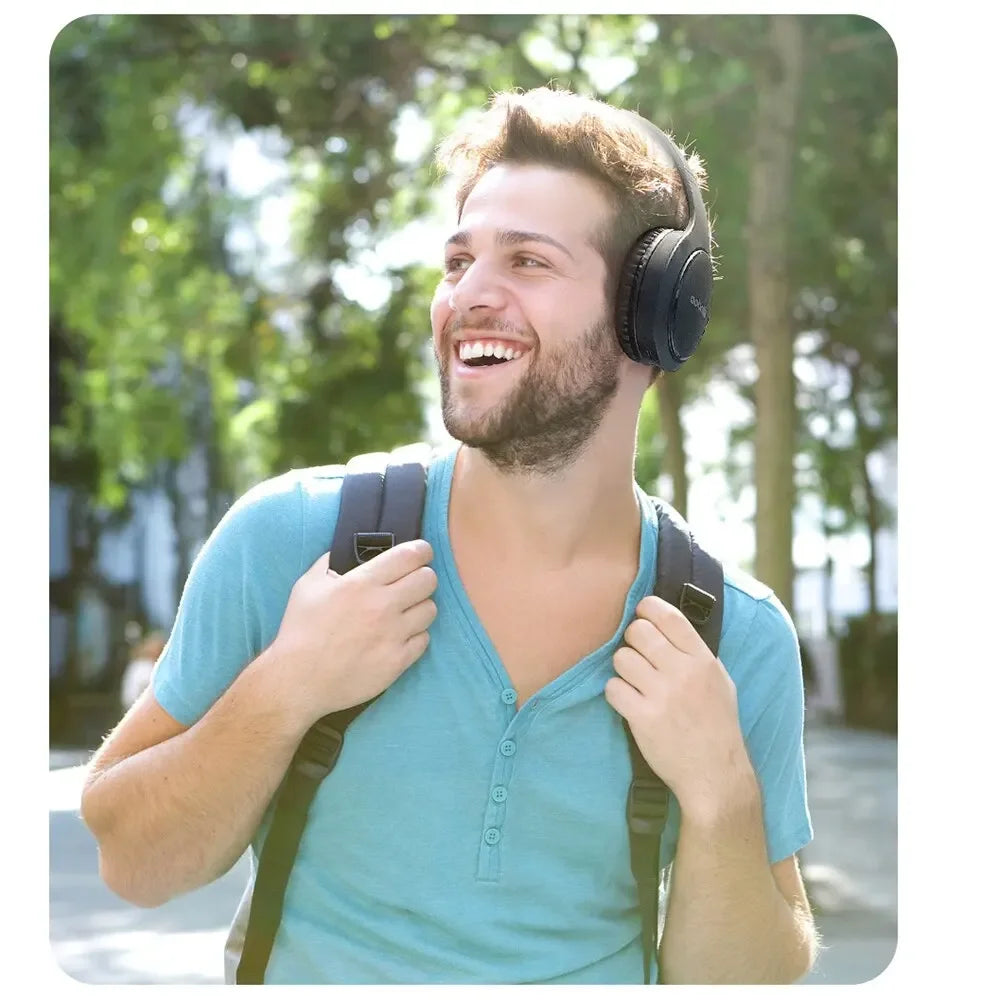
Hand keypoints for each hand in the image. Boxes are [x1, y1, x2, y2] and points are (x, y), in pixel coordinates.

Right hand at [270, 540, 436, 722]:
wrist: (298, 681)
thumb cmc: (300, 630)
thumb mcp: (308, 585)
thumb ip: (331, 562)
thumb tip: (348, 551)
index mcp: (362, 583)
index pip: (411, 555)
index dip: (421, 550)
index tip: (421, 553)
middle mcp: (383, 605)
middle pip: (429, 580)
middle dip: (423, 577)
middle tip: (412, 583)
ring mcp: (394, 635)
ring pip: (430, 609)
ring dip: (419, 607)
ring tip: (404, 612)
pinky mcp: (398, 661)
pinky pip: (424, 639)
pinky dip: (415, 636)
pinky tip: (399, 637)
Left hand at [604, 595, 751, 816]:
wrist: (715, 774)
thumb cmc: (717, 726)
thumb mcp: (720, 682)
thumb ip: (695, 654)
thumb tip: (667, 626)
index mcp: (702, 660)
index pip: (669, 617)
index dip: (648, 608)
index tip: (641, 613)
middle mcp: (683, 673)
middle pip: (638, 632)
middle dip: (632, 640)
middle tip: (638, 655)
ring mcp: (662, 695)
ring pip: (622, 658)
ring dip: (623, 668)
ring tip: (634, 682)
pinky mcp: (643, 717)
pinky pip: (613, 688)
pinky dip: (616, 694)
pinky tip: (629, 702)